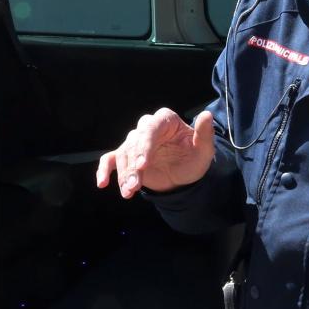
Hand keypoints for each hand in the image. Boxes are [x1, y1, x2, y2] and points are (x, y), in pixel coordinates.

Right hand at [95, 108, 217, 199]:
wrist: (184, 176)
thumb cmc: (194, 159)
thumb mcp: (204, 150)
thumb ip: (204, 134)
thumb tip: (207, 115)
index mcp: (165, 120)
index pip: (150, 129)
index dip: (144, 147)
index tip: (142, 165)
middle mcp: (147, 128)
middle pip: (134, 143)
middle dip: (132, 166)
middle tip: (134, 185)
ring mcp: (134, 142)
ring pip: (123, 154)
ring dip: (123, 174)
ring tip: (128, 192)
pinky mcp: (126, 157)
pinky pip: (109, 160)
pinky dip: (104, 170)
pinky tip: (102, 183)